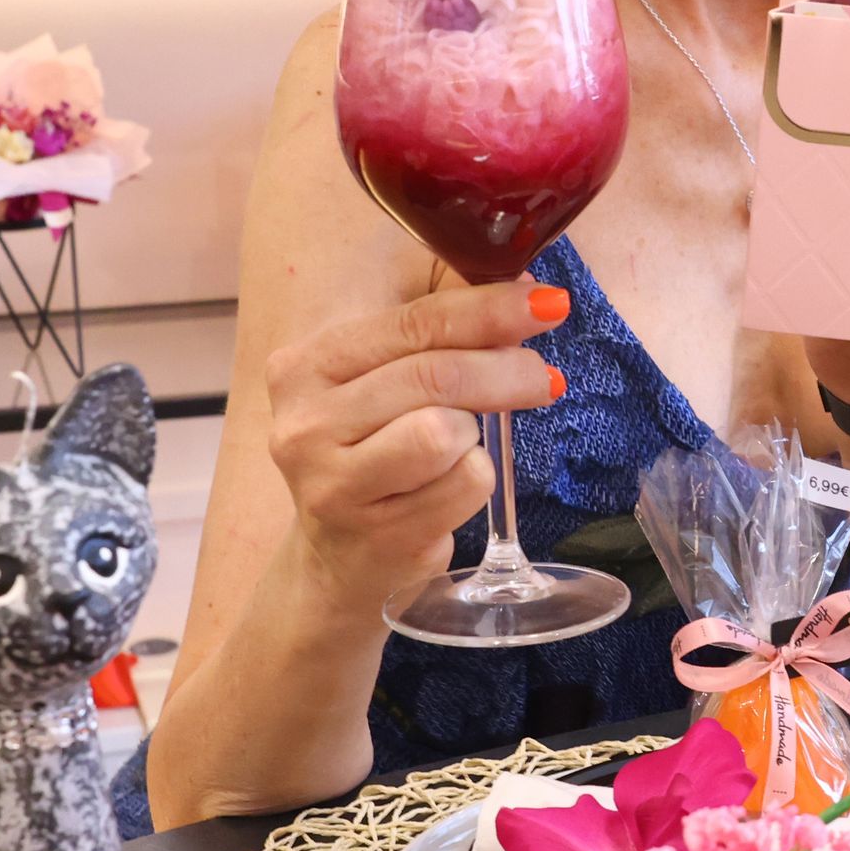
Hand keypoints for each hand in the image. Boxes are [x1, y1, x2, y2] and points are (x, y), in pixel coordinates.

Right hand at [266, 281, 565, 603]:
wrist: (337, 559)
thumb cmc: (372, 453)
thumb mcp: (382, 382)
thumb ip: (435, 333)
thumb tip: (521, 291)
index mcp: (304, 368)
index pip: (412, 324)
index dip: (487, 310)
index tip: (545, 302)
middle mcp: (306, 425)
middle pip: (435, 376)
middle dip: (505, 370)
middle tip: (543, 377)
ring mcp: (335, 486)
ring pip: (447, 432)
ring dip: (473, 435)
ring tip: (459, 447)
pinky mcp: (378, 535)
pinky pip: (464, 484)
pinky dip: (474, 479)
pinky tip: (448, 488)